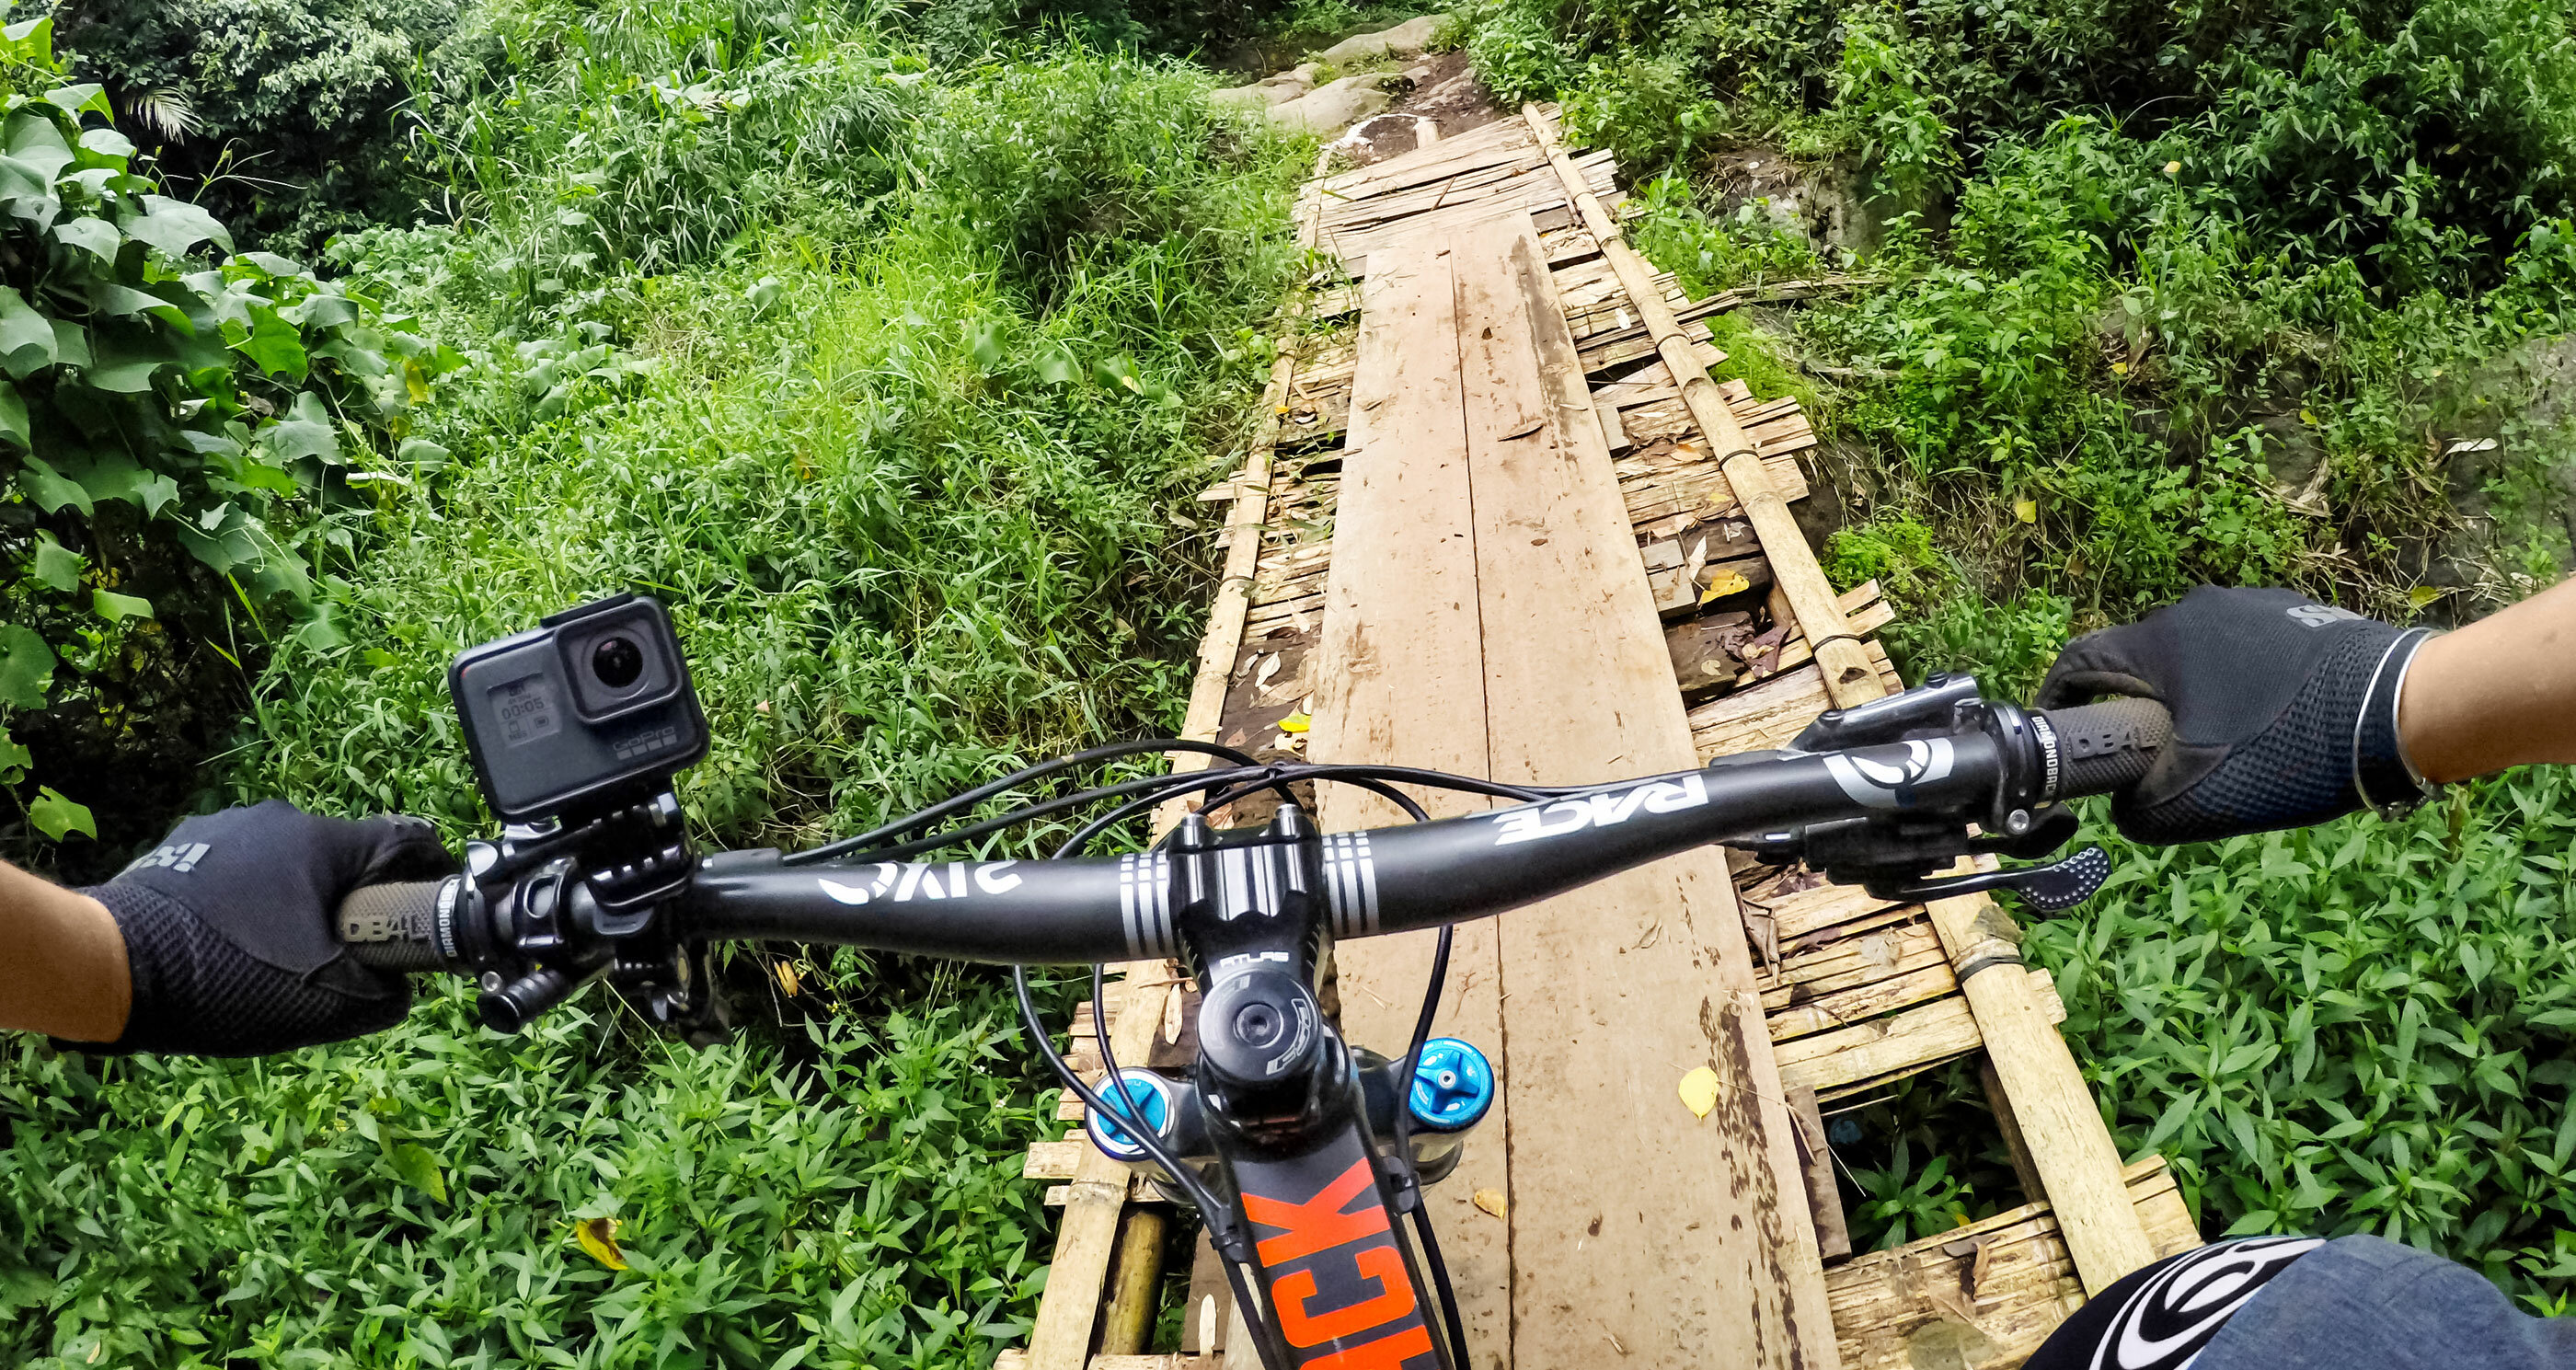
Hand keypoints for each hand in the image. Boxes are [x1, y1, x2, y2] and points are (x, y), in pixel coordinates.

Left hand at [77, 801, 455, 1055]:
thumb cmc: (228, 976)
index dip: (426, 876)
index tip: (422, 914)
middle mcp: (279, 820)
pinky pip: (237, 871)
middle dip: (349, 903)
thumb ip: (384, 994)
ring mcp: (224, 827)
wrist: (110, 968)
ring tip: (273, 956)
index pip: (408, 840)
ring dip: (294, 902)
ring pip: (287, 865)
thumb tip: (400, 986)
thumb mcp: (326, 1004)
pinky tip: (226, 944)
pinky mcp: (181, 846)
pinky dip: (246, 902)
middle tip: (338, 954)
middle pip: (343, 858)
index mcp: (325, 842)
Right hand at [2036, 586, 2433, 843]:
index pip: (2079, 663)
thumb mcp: (2196, 801)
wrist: (2404, 710)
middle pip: (2141, 660)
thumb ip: (2139, 809)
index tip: (2058, 734)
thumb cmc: (2286, 749)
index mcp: (2159, 642)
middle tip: (2147, 754)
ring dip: (2192, 695)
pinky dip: (2240, 686)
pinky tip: (2270, 724)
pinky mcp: (2301, 614)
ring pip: (2198, 656)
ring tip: (2217, 745)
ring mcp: (2253, 605)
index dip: (2059, 701)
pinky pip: (2247, 651)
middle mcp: (2198, 609)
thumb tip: (2124, 806)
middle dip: (2135, 705)